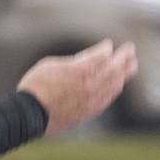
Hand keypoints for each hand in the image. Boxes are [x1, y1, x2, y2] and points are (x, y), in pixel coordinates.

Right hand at [17, 39, 137, 134]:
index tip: (106, 45)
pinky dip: (115, 88)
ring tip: (131, 66)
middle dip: (124, 57)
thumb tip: (89, 59)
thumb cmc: (35, 86)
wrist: (29, 114)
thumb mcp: (50, 65)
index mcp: (80, 70)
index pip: (103, 54)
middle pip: (116, 68)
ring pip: (116, 84)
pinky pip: (109, 97)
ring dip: (125, 73)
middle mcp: (90, 84)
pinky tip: (117, 85)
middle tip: (130, 50)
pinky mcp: (90, 111)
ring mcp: (92, 99)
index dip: (105, 48)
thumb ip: (73, 61)